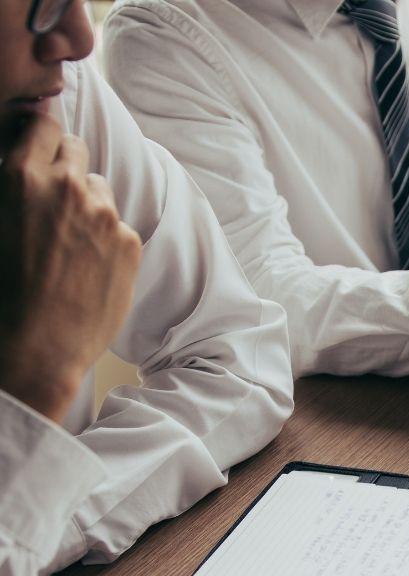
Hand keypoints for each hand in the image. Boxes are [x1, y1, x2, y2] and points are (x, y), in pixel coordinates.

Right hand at [0, 114, 142, 422]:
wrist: (35, 348)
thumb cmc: (1, 292)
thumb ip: (9, 186)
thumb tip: (21, 167)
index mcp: (22, 177)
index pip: (42, 125)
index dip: (40, 134)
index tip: (39, 144)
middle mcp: (68, 188)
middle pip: (75, 150)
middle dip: (63, 166)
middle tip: (50, 198)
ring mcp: (104, 215)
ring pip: (99, 190)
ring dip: (86, 204)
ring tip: (65, 242)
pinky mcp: (129, 243)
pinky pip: (116, 226)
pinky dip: (104, 239)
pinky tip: (85, 268)